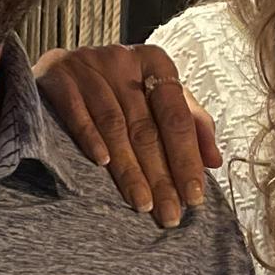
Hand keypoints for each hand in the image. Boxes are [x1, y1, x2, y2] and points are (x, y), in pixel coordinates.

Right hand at [34, 45, 221, 226]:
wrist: (59, 67)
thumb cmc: (119, 87)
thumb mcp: (157, 95)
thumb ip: (190, 123)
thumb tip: (215, 161)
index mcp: (155, 63)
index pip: (177, 118)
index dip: (187, 158)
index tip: (194, 196)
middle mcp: (124, 61)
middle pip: (146, 127)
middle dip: (161, 176)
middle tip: (170, 213)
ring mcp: (89, 66)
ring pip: (114, 126)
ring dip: (129, 168)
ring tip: (142, 203)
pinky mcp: (58, 76)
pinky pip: (77, 112)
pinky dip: (90, 138)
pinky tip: (101, 163)